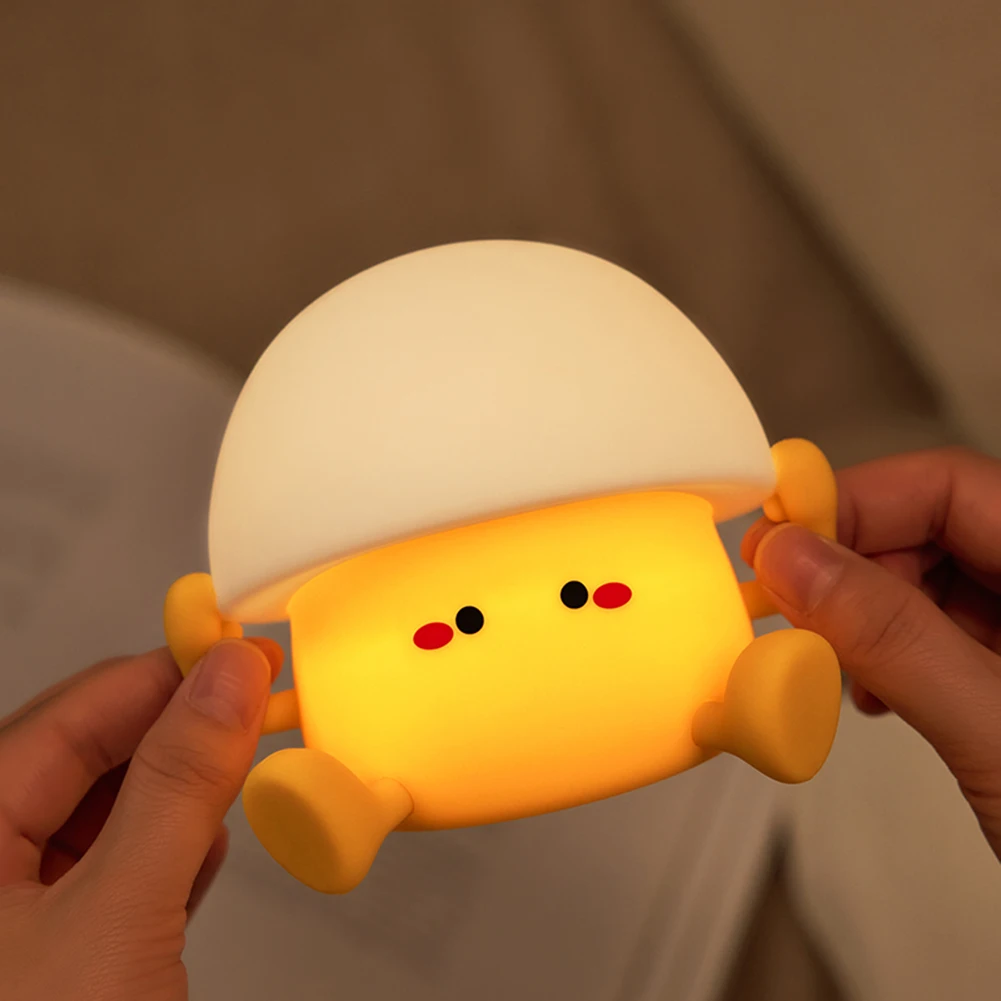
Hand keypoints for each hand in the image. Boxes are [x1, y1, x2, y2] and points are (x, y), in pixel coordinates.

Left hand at [0, 638, 280, 999]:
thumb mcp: (118, 916)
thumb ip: (178, 787)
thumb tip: (227, 679)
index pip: (68, 718)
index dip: (161, 676)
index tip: (240, 651)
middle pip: (86, 760)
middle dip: (175, 733)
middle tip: (255, 703)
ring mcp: (15, 918)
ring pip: (106, 815)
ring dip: (179, 793)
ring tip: (239, 767)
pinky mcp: (59, 960)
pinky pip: (115, 872)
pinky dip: (169, 851)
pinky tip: (205, 846)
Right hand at [743, 447, 1000, 859]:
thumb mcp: (998, 731)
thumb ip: (894, 637)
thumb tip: (796, 562)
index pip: (953, 485)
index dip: (859, 500)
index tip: (782, 540)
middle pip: (933, 525)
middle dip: (851, 563)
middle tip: (789, 603)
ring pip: (926, 576)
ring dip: (861, 610)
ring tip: (833, 658)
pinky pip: (933, 628)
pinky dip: (884, 649)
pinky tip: (871, 688)